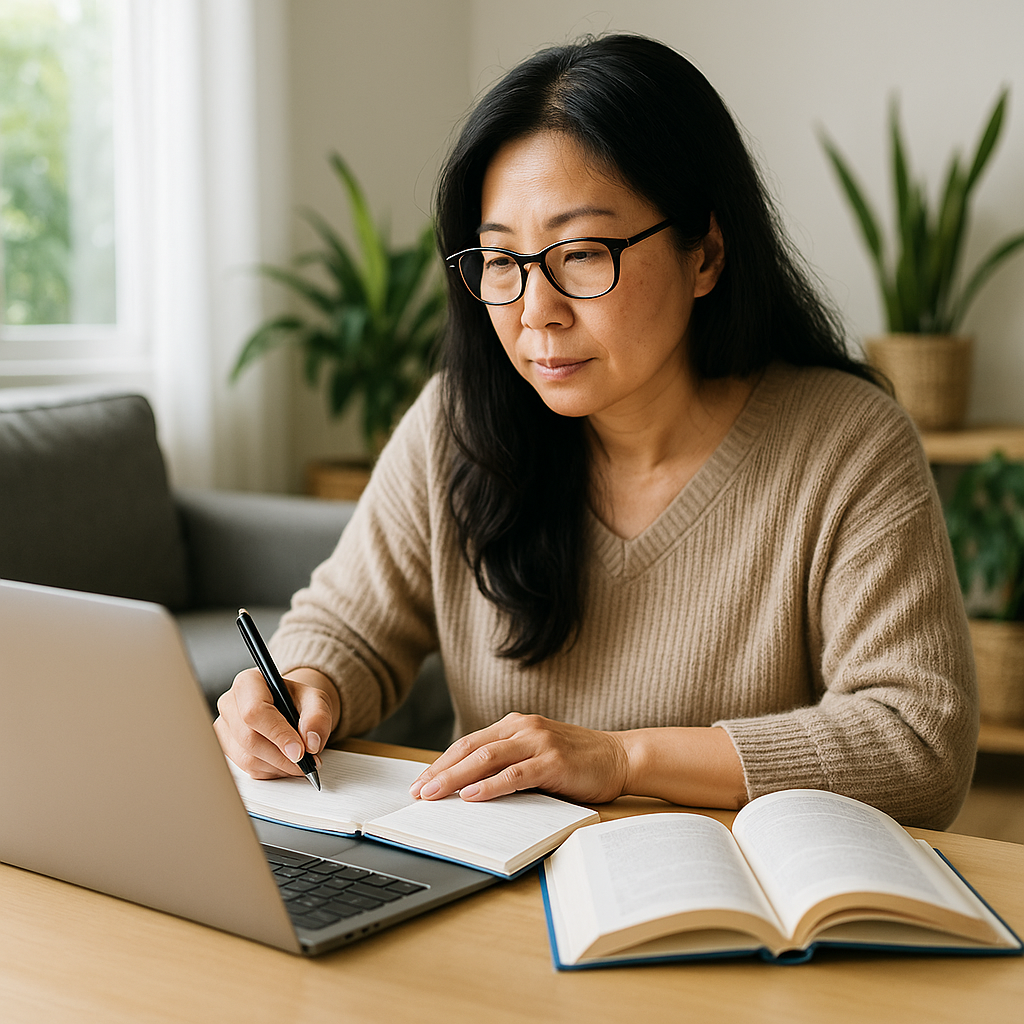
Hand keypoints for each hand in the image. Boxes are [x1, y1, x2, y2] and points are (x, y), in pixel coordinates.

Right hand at [214, 667, 339, 779]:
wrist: (290, 708)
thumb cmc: (298, 700)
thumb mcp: (317, 700)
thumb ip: (318, 717)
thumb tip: (311, 743)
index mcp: (249, 682)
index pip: (255, 712)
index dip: (278, 734)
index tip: (299, 751)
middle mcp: (230, 703)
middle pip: (249, 738)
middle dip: (282, 756)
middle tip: (307, 761)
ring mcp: (225, 728)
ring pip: (247, 758)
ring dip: (279, 766)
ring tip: (300, 761)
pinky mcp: (226, 749)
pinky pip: (247, 769)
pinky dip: (271, 770)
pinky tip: (285, 762)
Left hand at [409, 713, 629, 803]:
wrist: (621, 756)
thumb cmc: (577, 762)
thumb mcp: (537, 757)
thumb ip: (508, 765)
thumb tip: (469, 789)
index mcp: (514, 725)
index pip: (467, 744)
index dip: (441, 763)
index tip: (420, 782)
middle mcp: (522, 728)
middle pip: (470, 749)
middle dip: (440, 771)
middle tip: (417, 792)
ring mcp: (537, 742)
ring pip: (486, 758)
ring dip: (455, 778)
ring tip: (434, 794)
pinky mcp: (552, 761)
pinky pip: (514, 774)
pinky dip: (490, 785)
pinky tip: (471, 796)